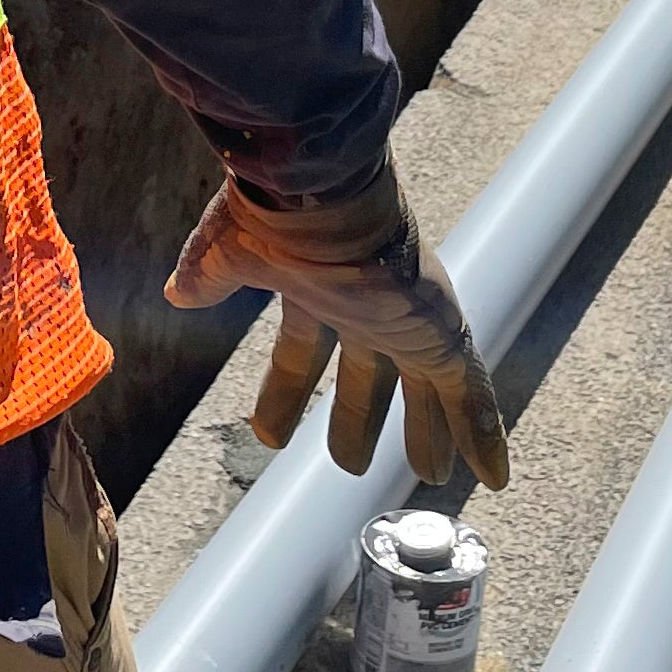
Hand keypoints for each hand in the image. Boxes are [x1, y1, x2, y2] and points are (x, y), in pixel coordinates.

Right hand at [164, 166, 509, 487]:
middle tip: (351, 464)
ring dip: (428, 432)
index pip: (302, 354)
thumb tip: (176, 293)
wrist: (323, 195)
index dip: (287, 396)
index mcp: (319, 288)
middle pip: (369, 378)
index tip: (270, 435)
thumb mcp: (226, 254)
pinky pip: (471, 395)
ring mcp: (409, 323)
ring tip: (432, 473)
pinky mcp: (442, 335)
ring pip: (426, 389)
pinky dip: (484, 434)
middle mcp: (368, 307)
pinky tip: (494, 476)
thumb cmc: (276, 215)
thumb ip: (207, 276)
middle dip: (361, 419)